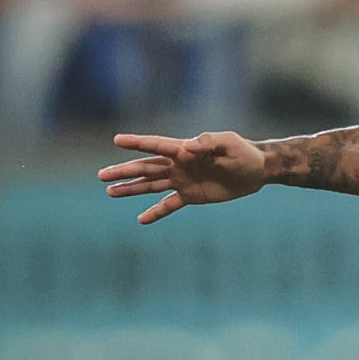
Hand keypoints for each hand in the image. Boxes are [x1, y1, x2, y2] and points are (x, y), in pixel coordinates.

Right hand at [98, 131, 267, 223]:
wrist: (257, 170)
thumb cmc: (243, 152)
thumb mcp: (229, 143)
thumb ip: (209, 143)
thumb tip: (189, 147)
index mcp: (185, 150)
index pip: (156, 145)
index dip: (137, 142)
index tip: (116, 140)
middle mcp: (179, 165)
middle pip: (146, 168)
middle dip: (124, 171)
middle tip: (101, 176)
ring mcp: (183, 180)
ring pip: (151, 185)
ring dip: (131, 188)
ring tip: (110, 192)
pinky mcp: (191, 196)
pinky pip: (169, 205)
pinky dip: (156, 212)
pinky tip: (141, 219)